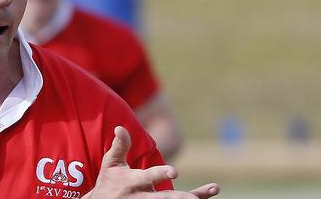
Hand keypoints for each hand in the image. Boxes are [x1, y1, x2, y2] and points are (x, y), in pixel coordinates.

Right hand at [82, 126, 218, 197]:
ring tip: (211, 191)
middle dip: (180, 198)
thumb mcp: (111, 163)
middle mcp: (142, 197)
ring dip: (193, 198)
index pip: (148, 177)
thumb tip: (120, 128)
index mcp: (132, 182)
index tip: (175, 171)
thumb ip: (120, 146)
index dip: (161, 174)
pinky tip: (206, 196)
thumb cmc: (109, 181)